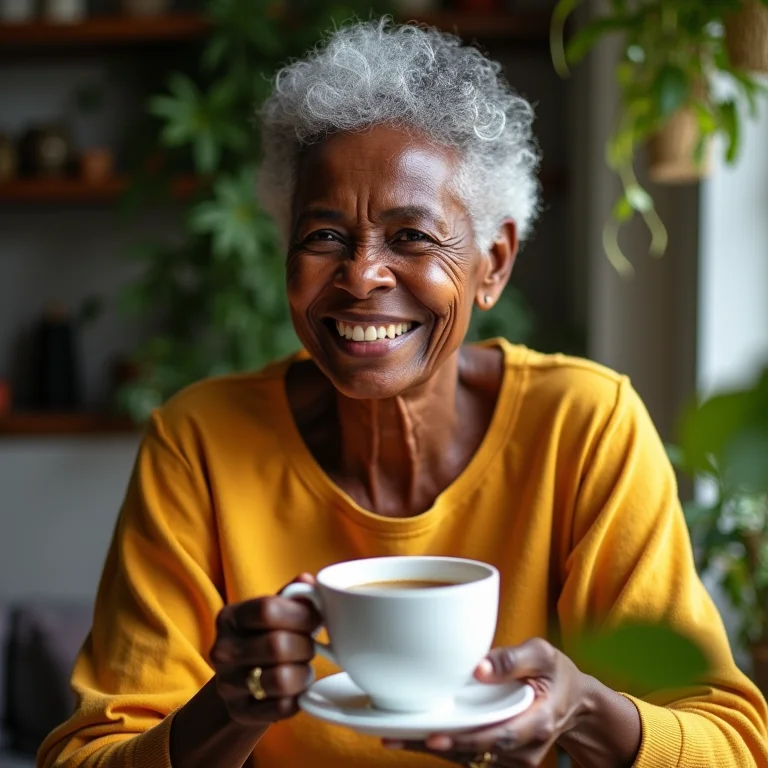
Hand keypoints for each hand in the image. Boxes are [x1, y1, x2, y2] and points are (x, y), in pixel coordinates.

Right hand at [210, 574, 321, 726]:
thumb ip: (293, 594)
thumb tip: (309, 582)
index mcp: (230, 617)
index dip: (301, 613)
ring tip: (304, 667)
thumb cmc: (266, 636)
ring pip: (281, 679)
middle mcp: (222, 650)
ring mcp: (228, 685)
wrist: (242, 681)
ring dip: (303, 673)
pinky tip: (295, 689)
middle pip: (277, 645)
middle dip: (306, 646)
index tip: (315, 618)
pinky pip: (283, 707)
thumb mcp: (275, 610)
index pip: (268, 609)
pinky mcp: (240, 712)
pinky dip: (298, 697)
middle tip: (311, 646)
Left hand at [383, 638, 587, 766]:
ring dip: (435, 750)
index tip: (435, 736)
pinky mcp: (504, 757)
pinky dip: (446, 749)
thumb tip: (479, 668)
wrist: (574, 702)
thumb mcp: (543, 654)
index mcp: (538, 721)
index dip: (467, 740)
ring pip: (471, 759)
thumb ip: (513, 658)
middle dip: (438, 747)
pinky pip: (473, 757)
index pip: (501, 736)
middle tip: (399, 737)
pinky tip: (416, 737)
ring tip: (395, 737)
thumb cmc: (556, 673)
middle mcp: (526, 748)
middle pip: (478, 753)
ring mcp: (515, 757)